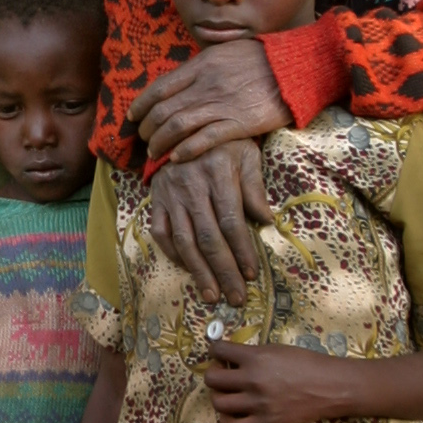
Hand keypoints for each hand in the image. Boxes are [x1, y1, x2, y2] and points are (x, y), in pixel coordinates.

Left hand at [128, 40, 288, 163]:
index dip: (141, 105)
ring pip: (177, 126)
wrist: (295, 67)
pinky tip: (177, 158)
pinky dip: (186, 150)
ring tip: (155, 153)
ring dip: (161, 142)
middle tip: (143, 140)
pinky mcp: (239, 123)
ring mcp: (221, 104)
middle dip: (147, 129)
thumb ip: (202, 67)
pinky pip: (204, 139)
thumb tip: (180, 80)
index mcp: (201, 66)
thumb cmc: (262, 59)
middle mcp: (206, 85)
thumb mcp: (225, 53)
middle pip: (163, 110)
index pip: (159, 88)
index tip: (133, 116)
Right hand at [149, 146, 271, 306]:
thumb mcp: (246, 155)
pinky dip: (173, 254)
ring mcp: (170, 194)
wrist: (183, 126)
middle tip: (235, 296)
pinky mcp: (156, 200)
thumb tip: (266, 221)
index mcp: (218, 174)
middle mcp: (192, 186)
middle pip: (209, 237)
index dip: (242, 251)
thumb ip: (255, 187)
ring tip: (212, 295)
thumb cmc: (223, 143)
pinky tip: (188, 270)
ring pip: (184, 241)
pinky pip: (161, 233)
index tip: (252, 274)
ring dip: (198, 272)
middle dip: (223, 271)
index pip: (231, 221)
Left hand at [205, 342, 363, 422]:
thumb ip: (253, 354)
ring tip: (228, 393)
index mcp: (255, 357)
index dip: (215, 350)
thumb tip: (231, 358)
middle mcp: (252, 380)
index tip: (219, 354)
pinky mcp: (265, 422)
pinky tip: (233, 413)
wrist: (330, 386)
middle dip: (214, 374)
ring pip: (219, 403)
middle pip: (212, 379)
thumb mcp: (277, 349)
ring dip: (219, 396)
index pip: (218, 350)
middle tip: (223, 374)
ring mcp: (257, 404)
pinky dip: (228, 420)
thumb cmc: (307, 363)